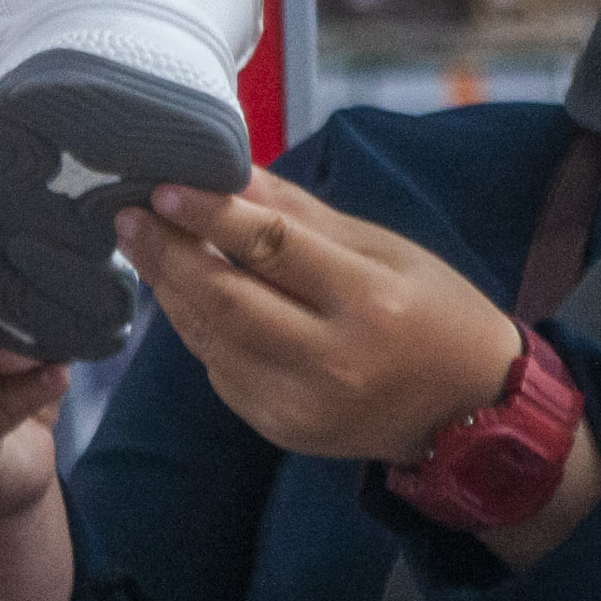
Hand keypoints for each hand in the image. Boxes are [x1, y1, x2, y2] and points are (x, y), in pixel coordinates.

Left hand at [116, 168, 522, 460]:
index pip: (274, 248)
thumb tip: (230, 170)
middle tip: (129, 215)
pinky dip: (198, 329)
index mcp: (370, 302)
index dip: (211, 216)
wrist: (471, 412)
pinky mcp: (281, 430)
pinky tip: (184, 294)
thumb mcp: (383, 248)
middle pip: (226, 301)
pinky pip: (220, 371)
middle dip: (168, 254)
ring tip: (144, 244)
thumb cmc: (433, 312)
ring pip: (211, 339)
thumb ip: (301, 213)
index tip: (163, 188)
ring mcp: (302, 406)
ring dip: (171, 289)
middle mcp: (333, 362)